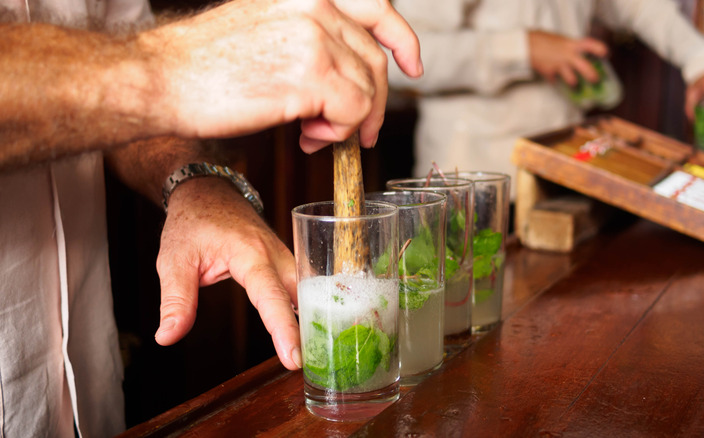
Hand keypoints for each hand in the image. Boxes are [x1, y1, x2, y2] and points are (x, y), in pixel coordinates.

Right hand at [143, 0, 421, 152]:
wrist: (160, 79)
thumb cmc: (203, 64)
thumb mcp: (265, 27)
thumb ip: (310, 38)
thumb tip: (345, 75)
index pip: (376, 8)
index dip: (402, 39)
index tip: (413, 66)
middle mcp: (316, 5)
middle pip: (374, 60)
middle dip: (372, 103)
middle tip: (357, 133)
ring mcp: (316, 37)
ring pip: (366, 90)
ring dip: (347, 122)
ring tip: (312, 134)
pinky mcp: (312, 73)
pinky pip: (352, 112)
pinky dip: (337, 133)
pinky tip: (307, 137)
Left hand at [154, 176, 301, 369]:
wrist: (208, 193)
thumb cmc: (192, 223)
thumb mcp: (174, 260)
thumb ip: (175, 300)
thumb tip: (168, 337)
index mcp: (250, 253)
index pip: (271, 296)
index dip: (283, 328)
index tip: (293, 357)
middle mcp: (276, 254)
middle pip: (301, 296)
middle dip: (309, 329)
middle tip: (309, 364)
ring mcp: (286, 257)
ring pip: (309, 292)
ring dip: (314, 319)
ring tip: (317, 354)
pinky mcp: (287, 262)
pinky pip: (304, 288)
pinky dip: (310, 309)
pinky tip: (313, 331)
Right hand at [528, 30, 607, 85]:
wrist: (526, 45)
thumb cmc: (544, 40)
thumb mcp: (561, 40)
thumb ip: (571, 48)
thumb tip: (580, 56)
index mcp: (572, 44)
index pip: (590, 45)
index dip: (600, 49)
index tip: (606, 54)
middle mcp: (567, 55)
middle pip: (584, 67)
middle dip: (592, 75)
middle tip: (596, 80)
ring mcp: (558, 65)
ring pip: (572, 79)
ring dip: (574, 83)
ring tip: (575, 85)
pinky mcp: (549, 73)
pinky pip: (555, 80)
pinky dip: (555, 80)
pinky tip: (553, 79)